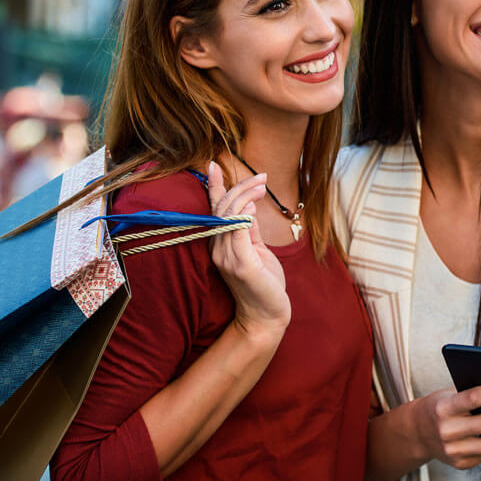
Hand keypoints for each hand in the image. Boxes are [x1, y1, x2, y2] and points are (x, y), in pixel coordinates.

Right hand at [206, 161, 289, 333]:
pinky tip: (252, 205)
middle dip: (240, 187)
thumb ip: (250, 228)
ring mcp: (227, 258)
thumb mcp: (256, 249)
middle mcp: (217, 250)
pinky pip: (238, 233)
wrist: (267, 316)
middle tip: (262, 178)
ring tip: (262, 185)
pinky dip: (243, 215)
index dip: (213, 187)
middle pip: (222, 208)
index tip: (213, 164)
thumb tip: (249, 203)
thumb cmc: (264, 283)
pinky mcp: (242, 265)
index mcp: (219, 244)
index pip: (213, 210)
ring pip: (229, 216)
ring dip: (246, 195)